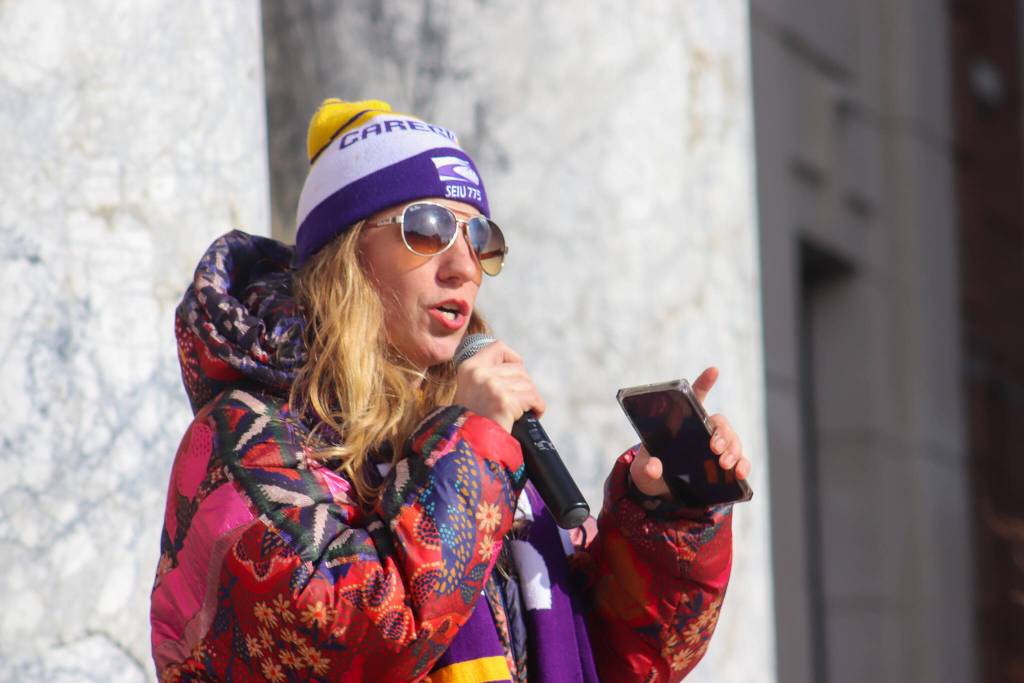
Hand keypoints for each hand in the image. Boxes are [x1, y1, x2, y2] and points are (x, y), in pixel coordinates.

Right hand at [452, 340, 545, 431]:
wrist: (468, 445)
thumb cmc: (473, 422)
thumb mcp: (471, 391)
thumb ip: (487, 377)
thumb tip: (516, 370)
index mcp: (469, 368)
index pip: (498, 347)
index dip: (513, 357)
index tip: (517, 371)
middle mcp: (479, 373)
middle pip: (518, 368)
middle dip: (525, 385)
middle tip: (522, 401)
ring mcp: (492, 385)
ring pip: (527, 384)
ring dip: (531, 399)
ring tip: (524, 411)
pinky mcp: (505, 401)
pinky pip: (532, 398)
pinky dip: (537, 407)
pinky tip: (533, 415)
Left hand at [629, 366, 751, 498]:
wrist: (661, 491)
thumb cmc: (651, 470)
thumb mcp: (643, 471)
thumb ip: (646, 468)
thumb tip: (653, 468)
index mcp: (681, 423)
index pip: (694, 398)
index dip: (704, 382)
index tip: (713, 370)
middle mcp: (702, 432)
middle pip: (720, 424)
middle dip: (721, 434)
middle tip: (714, 448)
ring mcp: (715, 448)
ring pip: (733, 441)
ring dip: (733, 450)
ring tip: (724, 464)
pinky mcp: (724, 466)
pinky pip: (741, 461)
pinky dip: (743, 465)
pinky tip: (740, 474)